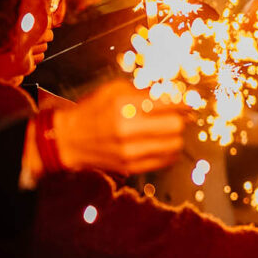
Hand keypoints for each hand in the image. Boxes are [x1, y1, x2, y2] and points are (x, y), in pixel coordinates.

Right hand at [51, 81, 186, 174]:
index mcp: (124, 106)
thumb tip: (175, 97)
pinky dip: (169, 152)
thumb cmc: (94, 110)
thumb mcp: (114, 90)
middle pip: (176, 126)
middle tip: (178, 118)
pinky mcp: (131, 167)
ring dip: (176, 137)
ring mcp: (129, 151)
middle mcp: (128, 130)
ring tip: (169, 132)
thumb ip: (144, 92)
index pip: (168, 105)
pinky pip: (166, 161)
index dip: (183, 104)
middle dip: (180, 120)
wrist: (68, 139)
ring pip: (175, 145)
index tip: (189, 105)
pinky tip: (163, 145)